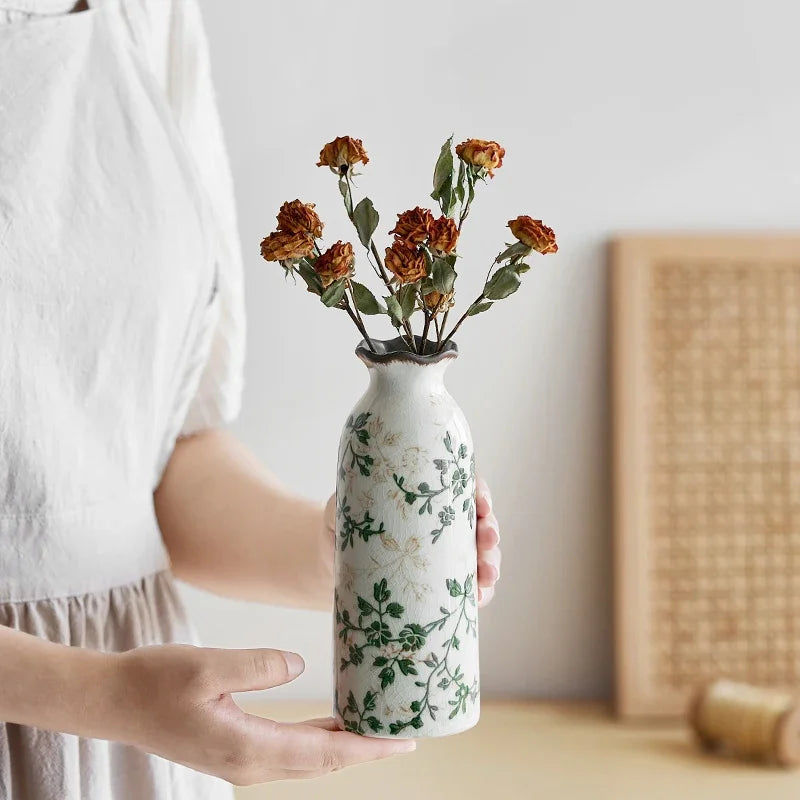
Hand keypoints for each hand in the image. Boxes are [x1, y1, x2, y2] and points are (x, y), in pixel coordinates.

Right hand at [104, 644, 412, 784]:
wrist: (114, 701)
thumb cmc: (155, 682)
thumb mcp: (207, 667)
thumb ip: (258, 666)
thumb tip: (302, 667)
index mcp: (247, 747)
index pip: (323, 753)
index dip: (367, 748)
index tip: (404, 742)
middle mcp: (250, 762)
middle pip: (323, 763)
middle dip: (366, 750)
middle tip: (405, 734)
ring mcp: (242, 760)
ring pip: (308, 760)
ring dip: (345, 747)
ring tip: (378, 728)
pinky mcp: (235, 748)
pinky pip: (290, 751)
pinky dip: (320, 742)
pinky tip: (333, 725)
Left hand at [323, 476, 500, 607]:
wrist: (335, 561)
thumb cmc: (342, 523)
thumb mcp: (342, 507)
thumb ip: (347, 504)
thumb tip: (350, 511)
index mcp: (426, 492)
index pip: (463, 486)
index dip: (480, 494)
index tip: (483, 505)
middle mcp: (442, 520)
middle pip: (480, 521)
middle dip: (490, 532)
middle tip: (488, 542)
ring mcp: (446, 553)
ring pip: (481, 555)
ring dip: (491, 564)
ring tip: (487, 577)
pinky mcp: (441, 584)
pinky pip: (469, 588)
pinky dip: (479, 593)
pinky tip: (478, 598)